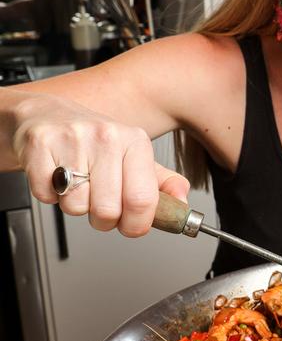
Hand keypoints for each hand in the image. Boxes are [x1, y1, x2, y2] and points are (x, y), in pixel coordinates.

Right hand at [13, 92, 189, 236]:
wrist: (46, 115)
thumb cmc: (93, 142)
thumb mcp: (133, 157)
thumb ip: (161, 184)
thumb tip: (182, 204)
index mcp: (135, 141)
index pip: (143, 201)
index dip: (136, 224)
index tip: (131, 224)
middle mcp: (106, 136)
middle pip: (108, 210)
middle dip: (103, 219)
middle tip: (99, 202)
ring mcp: (72, 139)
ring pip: (76, 207)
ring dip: (75, 206)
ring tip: (77, 184)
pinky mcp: (40, 145)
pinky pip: (47, 196)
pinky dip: (49, 196)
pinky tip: (56, 176)